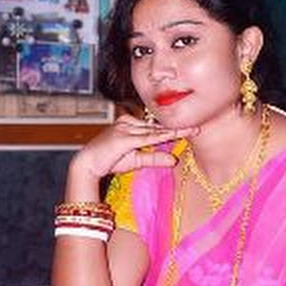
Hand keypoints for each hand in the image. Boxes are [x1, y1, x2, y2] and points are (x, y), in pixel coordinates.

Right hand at [73, 108, 199, 179]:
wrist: (87, 163)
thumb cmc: (109, 161)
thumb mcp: (136, 160)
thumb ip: (155, 158)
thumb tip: (174, 160)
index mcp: (131, 124)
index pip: (156, 127)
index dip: (173, 128)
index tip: (192, 128)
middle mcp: (129, 122)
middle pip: (158, 126)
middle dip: (178, 127)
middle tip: (198, 126)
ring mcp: (126, 128)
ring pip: (155, 130)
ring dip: (173, 131)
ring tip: (192, 129)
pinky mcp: (124, 137)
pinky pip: (147, 137)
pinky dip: (162, 137)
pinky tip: (175, 135)